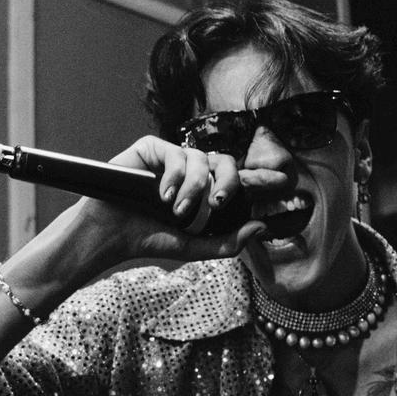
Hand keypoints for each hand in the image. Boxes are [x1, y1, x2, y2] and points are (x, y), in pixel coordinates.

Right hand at [75, 136, 288, 264]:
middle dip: (227, 182)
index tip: (284, 182)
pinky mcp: (152, 149)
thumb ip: (228, 242)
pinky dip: (175, 176)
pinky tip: (163, 195)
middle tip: (216, 204)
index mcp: (206, 192)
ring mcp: (172, 158)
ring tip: (176, 210)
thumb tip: (261, 227)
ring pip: (202, 159)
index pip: (238, 179)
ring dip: (193, 188)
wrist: (113, 235)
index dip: (262, 177)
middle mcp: (192, 171)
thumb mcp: (194, 246)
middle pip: (226, 162)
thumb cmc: (150, 238)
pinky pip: (176, 153)